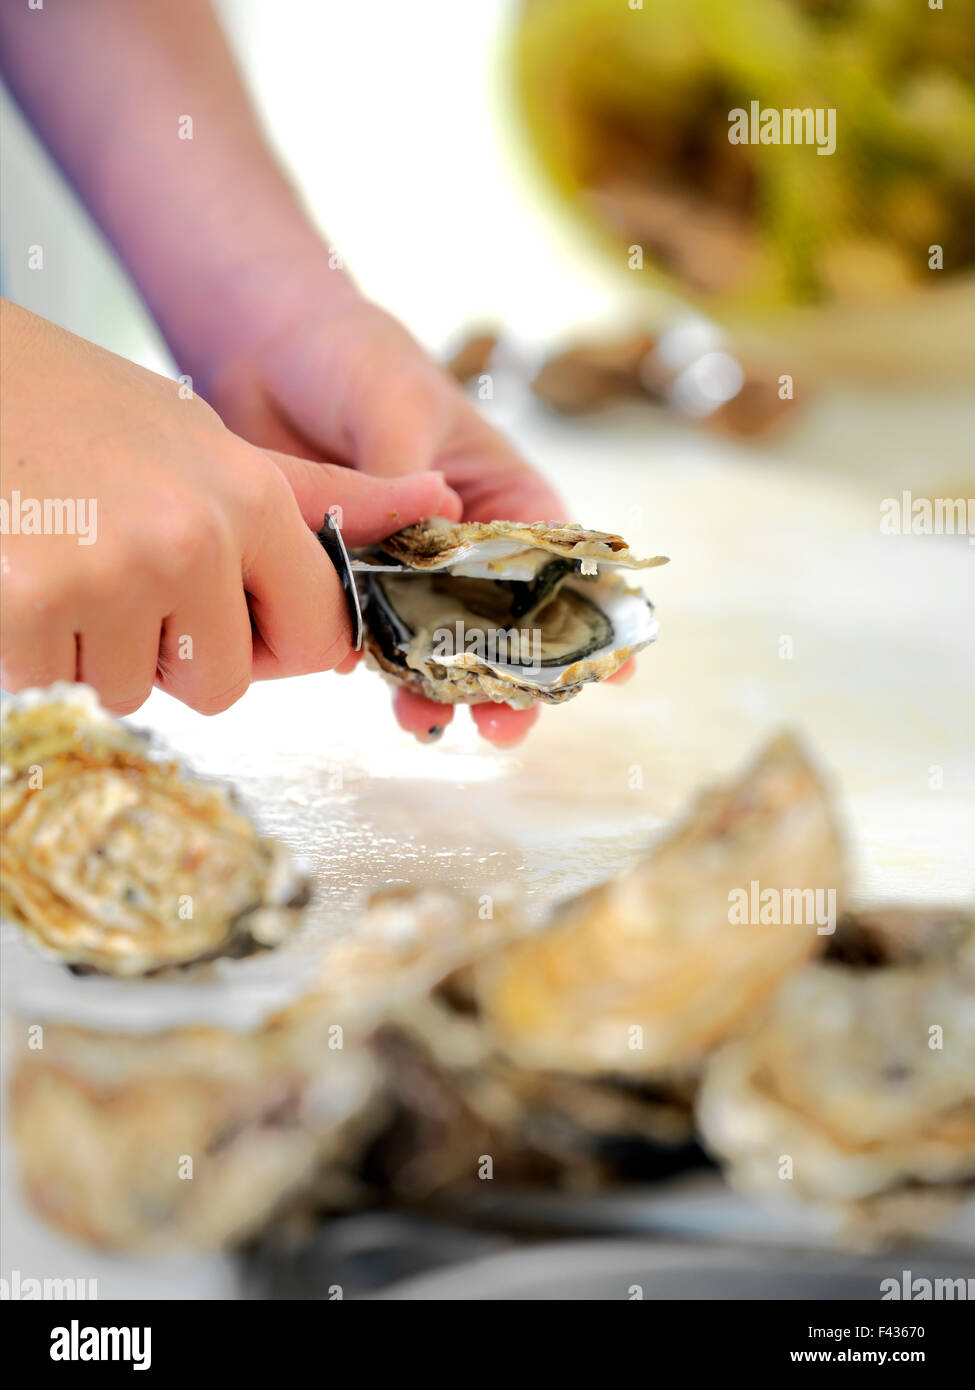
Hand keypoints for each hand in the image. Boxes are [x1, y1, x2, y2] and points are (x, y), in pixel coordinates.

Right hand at [0, 300, 460, 714]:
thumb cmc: (79, 408)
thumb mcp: (207, 438)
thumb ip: (321, 494)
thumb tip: (438, 496)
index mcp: (251, 497)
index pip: (316, 638)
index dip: (271, 644)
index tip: (227, 617)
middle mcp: (194, 539)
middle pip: (222, 686)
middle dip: (174, 655)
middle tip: (120, 578)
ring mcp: (111, 577)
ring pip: (128, 692)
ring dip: (94, 649)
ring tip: (63, 558)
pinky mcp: (29, 609)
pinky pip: (51, 686)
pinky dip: (30, 650)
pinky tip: (20, 574)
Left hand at [205, 295, 569, 744]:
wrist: (263, 350)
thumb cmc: (355, 358)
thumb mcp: (395, 406)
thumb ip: (405, 484)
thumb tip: (408, 559)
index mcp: (503, 497)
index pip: (562, 565)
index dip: (590, 620)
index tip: (614, 671)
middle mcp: (464, 545)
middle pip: (503, 625)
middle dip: (510, 678)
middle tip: (505, 724)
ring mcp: (404, 570)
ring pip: (437, 644)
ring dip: (440, 689)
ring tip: (429, 724)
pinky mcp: (347, 583)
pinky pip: (369, 636)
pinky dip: (376, 668)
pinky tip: (377, 693)